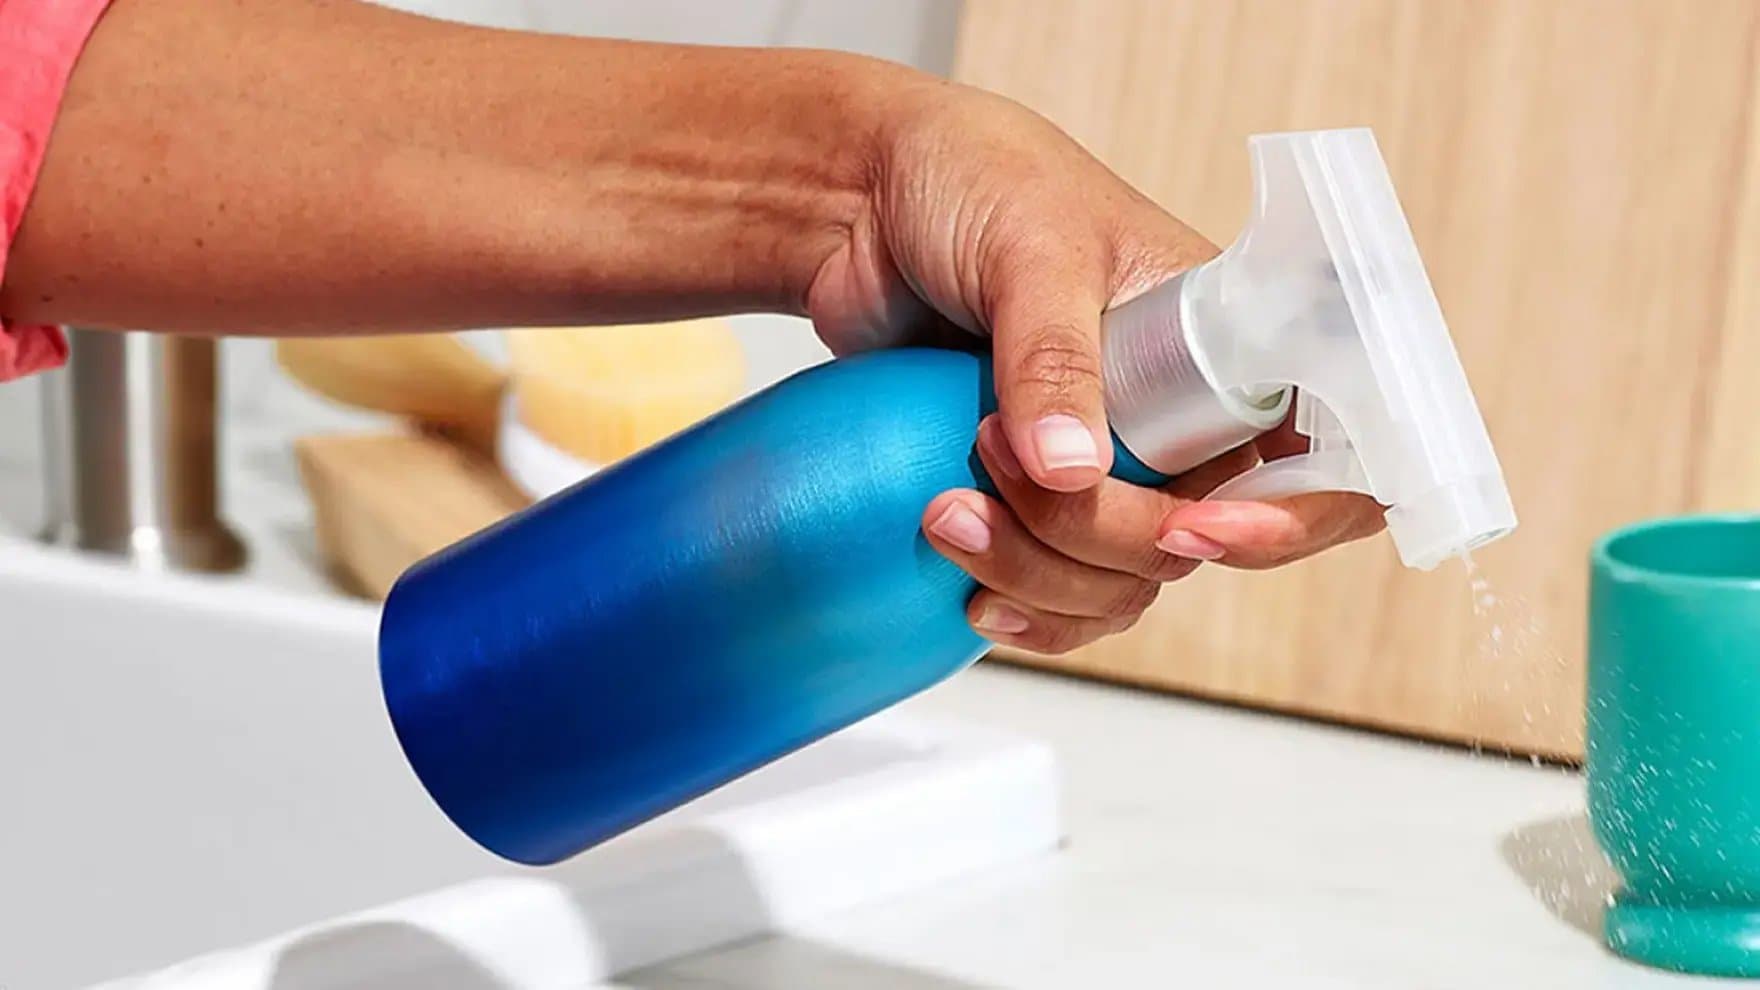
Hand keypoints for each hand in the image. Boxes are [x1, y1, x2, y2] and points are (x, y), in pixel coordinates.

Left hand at [807, 75, 1383, 652]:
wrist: (861, 200)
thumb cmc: (972, 179)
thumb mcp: (1029, 246)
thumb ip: (1055, 354)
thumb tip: (1071, 470)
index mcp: (1223, 345)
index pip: (1315, 459)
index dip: (1283, 519)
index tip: (1190, 527)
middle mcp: (1181, 419)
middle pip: (1189, 542)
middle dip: (1096, 536)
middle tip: (995, 457)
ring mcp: (1107, 465)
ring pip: (1120, 583)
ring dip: (1039, 577)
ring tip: (944, 514)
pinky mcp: (1033, 496)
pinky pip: (1062, 594)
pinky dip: (1026, 607)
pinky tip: (974, 597)